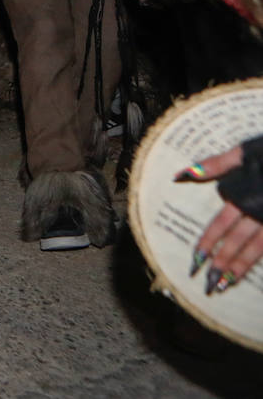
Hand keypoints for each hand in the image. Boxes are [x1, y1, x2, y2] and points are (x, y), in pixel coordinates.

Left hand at [180, 148, 262, 292]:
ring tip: (228, 283)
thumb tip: (181, 174)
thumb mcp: (245, 152)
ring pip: (259, 249)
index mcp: (246, 196)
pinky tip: (255, 270)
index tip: (196, 259)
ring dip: (242, 267)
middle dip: (223, 262)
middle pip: (238, 241)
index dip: (208, 242)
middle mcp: (261, 212)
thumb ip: (216, 164)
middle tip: (208, 282)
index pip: (221, 224)